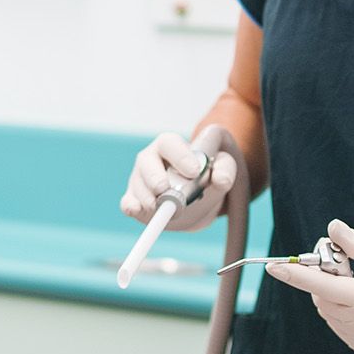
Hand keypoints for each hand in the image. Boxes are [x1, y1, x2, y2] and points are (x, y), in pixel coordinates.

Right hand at [120, 131, 237, 232]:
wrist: (194, 200)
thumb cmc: (205, 177)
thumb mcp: (222, 167)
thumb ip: (226, 168)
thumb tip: (220, 178)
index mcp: (170, 146)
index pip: (169, 143)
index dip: (179, 156)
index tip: (194, 172)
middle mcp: (150, 159)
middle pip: (146, 163)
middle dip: (154, 177)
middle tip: (165, 189)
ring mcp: (139, 180)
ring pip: (137, 185)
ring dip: (148, 197)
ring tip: (160, 208)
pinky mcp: (133, 199)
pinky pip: (127, 203)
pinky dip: (131, 207)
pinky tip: (137, 210)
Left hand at [266, 219, 353, 353]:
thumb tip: (330, 229)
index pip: (327, 288)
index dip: (298, 275)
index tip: (274, 267)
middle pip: (324, 298)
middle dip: (325, 276)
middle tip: (345, 261)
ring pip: (327, 311)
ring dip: (332, 292)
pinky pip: (337, 323)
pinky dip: (340, 307)